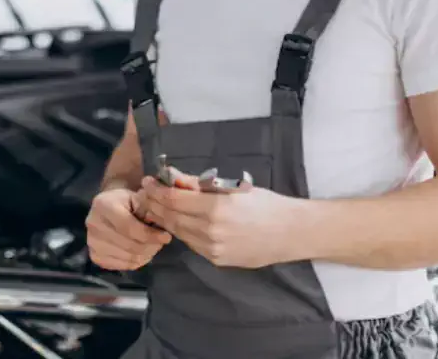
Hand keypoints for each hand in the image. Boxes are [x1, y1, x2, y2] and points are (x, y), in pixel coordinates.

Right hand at [85, 187, 172, 270]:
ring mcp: (92, 242)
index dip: (150, 235)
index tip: (166, 237)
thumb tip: (163, 227)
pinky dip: (135, 262)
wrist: (110, 208)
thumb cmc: (128, 202)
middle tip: (160, 242)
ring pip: (127, 257)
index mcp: (103, 204)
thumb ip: (150, 210)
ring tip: (152, 246)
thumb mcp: (139, 198)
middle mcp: (92, 223)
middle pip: (129, 245)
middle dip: (150, 246)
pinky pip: (121, 266)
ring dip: (145, 255)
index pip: (129, 227)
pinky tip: (140, 253)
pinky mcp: (95, 256)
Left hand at [138, 175, 308, 267]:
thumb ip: (201, 185)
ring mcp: (212, 248)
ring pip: (178, 232)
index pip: (174, 199)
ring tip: (158, 205)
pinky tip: (179, 221)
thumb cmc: (265, 204)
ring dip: (165, 218)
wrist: (290, 233)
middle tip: (147, 192)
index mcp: (215, 208)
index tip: (149, 181)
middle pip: (171, 216)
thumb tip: (175, 178)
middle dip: (155, 203)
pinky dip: (182, 231)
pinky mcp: (216, 259)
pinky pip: (191, 243)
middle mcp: (210, 230)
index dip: (157, 190)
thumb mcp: (234, 188)